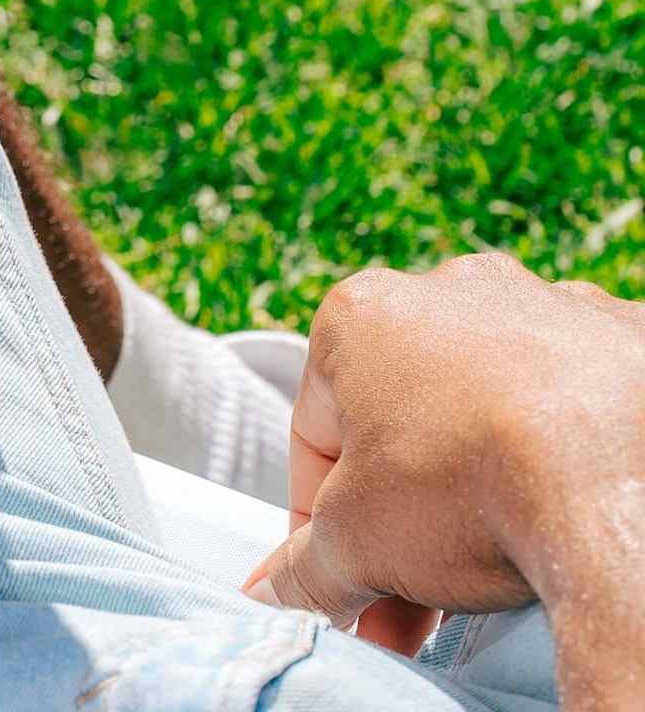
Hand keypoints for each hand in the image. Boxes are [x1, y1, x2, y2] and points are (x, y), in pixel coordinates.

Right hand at [244, 255, 644, 709]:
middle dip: (403, 515)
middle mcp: (445, 291)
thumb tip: (279, 593)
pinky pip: (571, 395)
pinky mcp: (614, 334)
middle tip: (414, 598)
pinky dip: (560, 445)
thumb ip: (306, 569)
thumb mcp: (359, 545)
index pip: (313, 437)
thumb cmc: (472, 486)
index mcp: (361, 315)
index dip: (316, 525)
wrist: (615, 483)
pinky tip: (562, 502)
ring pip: (486, 402)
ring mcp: (537, 304)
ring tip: (494, 556)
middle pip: (403, 422)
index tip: (340, 583)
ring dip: (478, 472)